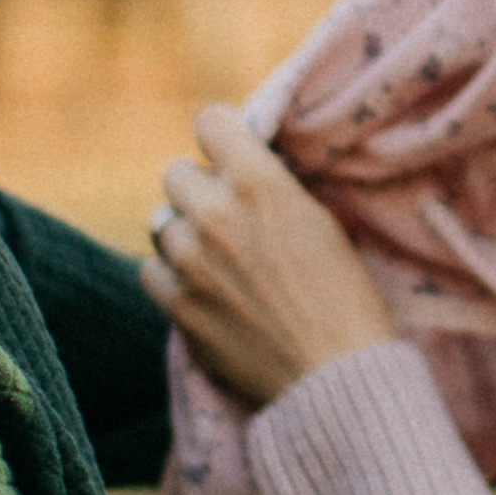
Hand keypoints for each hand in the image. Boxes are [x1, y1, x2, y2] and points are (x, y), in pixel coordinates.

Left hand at [139, 103, 395, 402]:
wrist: (335, 374)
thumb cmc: (345, 297)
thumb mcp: (320, 221)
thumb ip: (272, 188)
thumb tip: (244, 170)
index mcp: (259, 184)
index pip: (209, 120)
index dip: (221, 135)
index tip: (230, 153)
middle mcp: (214, 214)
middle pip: (176, 173)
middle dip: (201, 189)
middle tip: (228, 215)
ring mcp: (188, 261)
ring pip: (160, 221)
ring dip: (184, 233)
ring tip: (218, 259)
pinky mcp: (176, 305)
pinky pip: (150, 268)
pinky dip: (170, 275)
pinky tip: (202, 287)